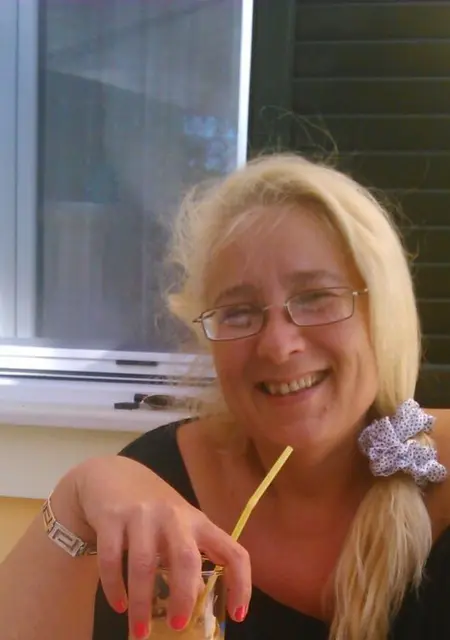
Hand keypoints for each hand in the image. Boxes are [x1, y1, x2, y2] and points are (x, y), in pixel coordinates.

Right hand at [59, 455, 251, 637]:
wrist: (113, 474)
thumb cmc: (153, 509)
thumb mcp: (179, 527)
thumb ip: (188, 557)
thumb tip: (199, 597)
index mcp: (199, 522)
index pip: (233, 551)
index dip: (241, 583)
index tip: (237, 616)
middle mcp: (174, 516)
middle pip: (186, 558)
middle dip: (183, 595)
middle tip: (179, 625)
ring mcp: (142, 514)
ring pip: (144, 564)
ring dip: (142, 602)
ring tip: (141, 631)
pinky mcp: (112, 517)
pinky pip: (112, 559)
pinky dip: (114, 587)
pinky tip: (118, 605)